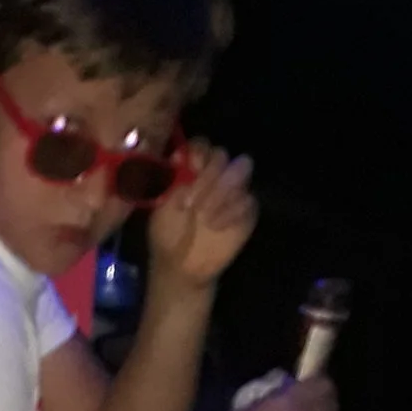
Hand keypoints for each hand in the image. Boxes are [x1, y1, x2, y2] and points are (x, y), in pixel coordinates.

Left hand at [147, 141, 256, 290]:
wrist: (180, 265)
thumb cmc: (167, 233)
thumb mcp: (162, 206)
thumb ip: (172, 180)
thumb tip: (180, 158)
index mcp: (192, 169)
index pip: (201, 145)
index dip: (199, 152)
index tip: (190, 168)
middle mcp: (215, 174)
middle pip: (222, 155)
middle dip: (208, 175)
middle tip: (191, 203)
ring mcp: (234, 190)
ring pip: (241, 170)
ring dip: (222, 190)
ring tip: (204, 215)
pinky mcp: (247, 210)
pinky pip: (249, 200)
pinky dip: (231, 212)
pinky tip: (215, 226)